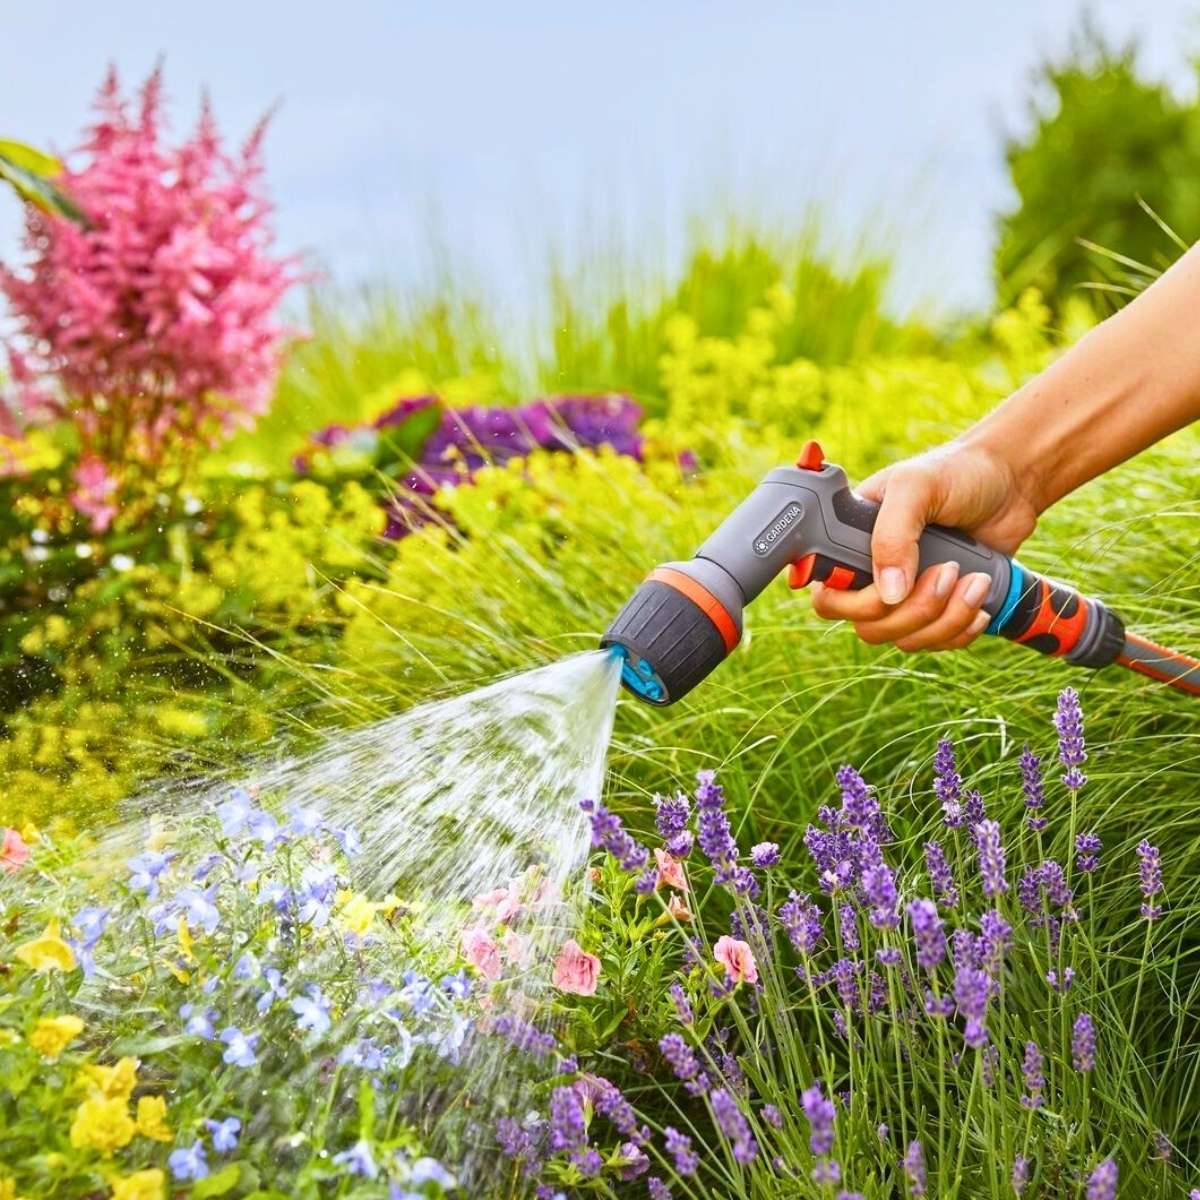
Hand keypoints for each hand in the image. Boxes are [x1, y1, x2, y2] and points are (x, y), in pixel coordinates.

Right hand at [810, 440, 1039, 651]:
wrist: (1012, 481)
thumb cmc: (958, 471)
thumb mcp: (916, 488)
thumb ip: (893, 536)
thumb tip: (888, 594)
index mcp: (850, 543)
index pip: (829, 596)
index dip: (855, 604)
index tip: (892, 586)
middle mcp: (872, 574)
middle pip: (869, 627)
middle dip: (914, 610)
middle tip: (948, 570)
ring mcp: (906, 594)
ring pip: (905, 639)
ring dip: (945, 618)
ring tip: (976, 579)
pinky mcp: (939, 609)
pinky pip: (936, 643)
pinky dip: (960, 629)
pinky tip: (980, 599)